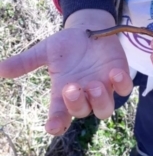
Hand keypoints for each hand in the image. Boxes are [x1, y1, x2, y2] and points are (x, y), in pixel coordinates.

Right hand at [0, 10, 131, 134]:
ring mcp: (104, 87)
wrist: (89, 30)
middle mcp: (85, 94)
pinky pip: (124, 89)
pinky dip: (121, 84)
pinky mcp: (119, 77)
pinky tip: (115, 73)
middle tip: (71, 88)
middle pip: (83, 112)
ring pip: (105, 108)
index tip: (52, 125)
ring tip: (93, 84)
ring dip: (100, 100)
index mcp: (65, 92)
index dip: (57, 123)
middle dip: (77, 104)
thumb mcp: (46, 51)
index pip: (60, 115)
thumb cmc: (67, 44)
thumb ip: (26, 62)